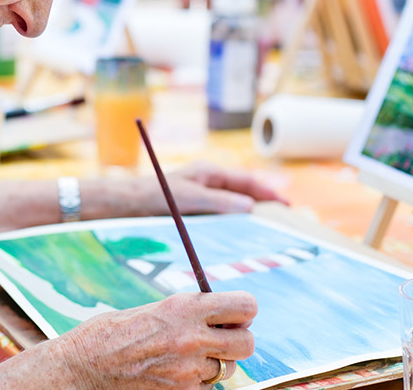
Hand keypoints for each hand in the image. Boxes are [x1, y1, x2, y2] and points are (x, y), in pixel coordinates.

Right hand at [53, 291, 256, 388]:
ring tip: (183, 359)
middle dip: (238, 341)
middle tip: (221, 340)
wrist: (80, 370)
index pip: (245, 305)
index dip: (244, 311)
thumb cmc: (110, 336)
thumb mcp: (152, 311)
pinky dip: (195, 385)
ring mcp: (188, 372)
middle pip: (247, 343)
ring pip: (227, 370)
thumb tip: (219, 317)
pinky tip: (171, 376)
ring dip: (214, 365)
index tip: (236, 315)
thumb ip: (188, 313)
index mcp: (184, 308)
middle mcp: (192, 339)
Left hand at [84, 161, 288, 218]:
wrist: (126, 205)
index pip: (247, 181)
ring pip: (234, 206)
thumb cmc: (155, 197)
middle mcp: (209, 183)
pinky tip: (242, 239)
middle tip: (286, 220)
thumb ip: (220, 201)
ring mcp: (203, 197)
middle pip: (245, 192)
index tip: (286, 206)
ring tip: (270, 231)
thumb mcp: (189, 199)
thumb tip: (250, 206)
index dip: (268, 192)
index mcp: (210, 173)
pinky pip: (222, 217)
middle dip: (265, 204)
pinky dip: (235, 225)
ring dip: (251, 216)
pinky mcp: (195, 211)